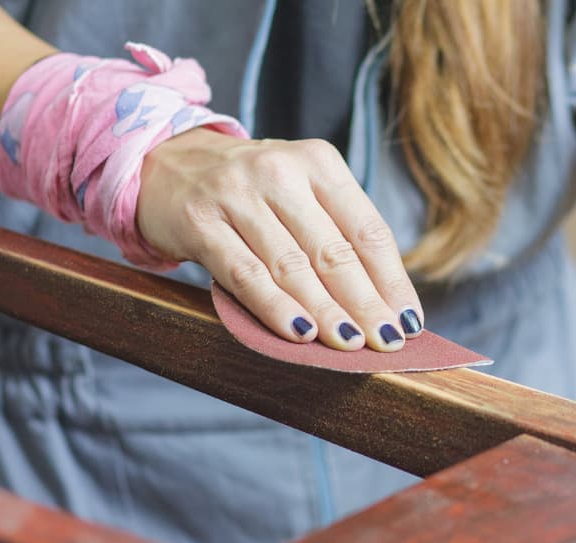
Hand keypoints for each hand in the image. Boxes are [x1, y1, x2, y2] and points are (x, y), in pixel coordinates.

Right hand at [137, 128, 422, 350]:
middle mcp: (280, 171)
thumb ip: (335, 236)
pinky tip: (299, 333)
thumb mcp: (298, 196)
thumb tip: (384, 306)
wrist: (165, 163)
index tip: (409, 322)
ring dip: (326, 312)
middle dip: (365, 304)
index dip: (392, 281)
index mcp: (318, 163)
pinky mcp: (201, 222)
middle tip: (386, 343)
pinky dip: (275, 306)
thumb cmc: (248, 194)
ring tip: (350, 346)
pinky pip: (245, 274)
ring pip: (292, 266)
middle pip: (334, 252)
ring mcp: (237, 195)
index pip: (367, 230)